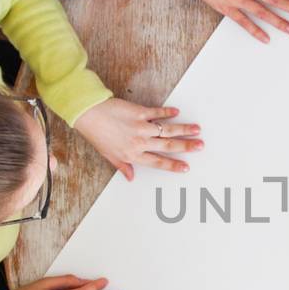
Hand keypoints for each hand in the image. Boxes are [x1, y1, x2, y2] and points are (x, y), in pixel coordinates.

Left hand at [75, 98, 201, 180]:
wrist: (88, 114)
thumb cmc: (97, 134)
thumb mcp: (108, 155)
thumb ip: (122, 166)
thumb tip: (130, 178)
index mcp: (132, 155)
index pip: (158, 162)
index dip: (173, 165)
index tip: (186, 167)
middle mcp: (139, 142)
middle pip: (168, 145)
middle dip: (186, 146)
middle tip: (200, 146)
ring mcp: (140, 127)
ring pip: (167, 130)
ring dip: (183, 130)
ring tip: (197, 129)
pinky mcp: (139, 112)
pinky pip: (156, 113)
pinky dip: (167, 112)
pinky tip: (177, 112)